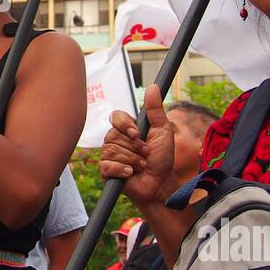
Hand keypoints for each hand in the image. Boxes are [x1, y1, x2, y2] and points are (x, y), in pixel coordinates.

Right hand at [99, 85, 177, 208]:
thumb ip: (155, 110)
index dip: (124, 124)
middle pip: (114, 135)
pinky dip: (122, 169)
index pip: (115, 117)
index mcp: (127, 129)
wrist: (160, 183)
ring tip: (141, 165)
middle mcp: (115, 140)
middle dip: (135, 147)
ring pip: (112, 150)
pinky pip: (107, 165)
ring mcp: (109, 155)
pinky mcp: (106, 171)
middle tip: (146, 154)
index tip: (137, 133)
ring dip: (132, 159)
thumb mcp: (163, 131)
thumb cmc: (162, 158)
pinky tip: (131, 173)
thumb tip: (153, 86)